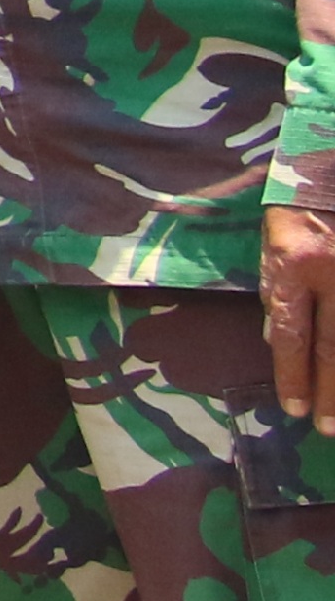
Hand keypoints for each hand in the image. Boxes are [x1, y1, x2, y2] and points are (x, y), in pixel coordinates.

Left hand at [269, 202, 334, 419]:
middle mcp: (334, 272)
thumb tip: (275, 340)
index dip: (293, 375)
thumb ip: (276, 289)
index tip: (295, 409)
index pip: (292, 332)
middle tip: (329, 429)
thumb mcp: (273, 242)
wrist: (328, 171)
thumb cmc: (298, 207)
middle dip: (330, 392)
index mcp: (295, 263)